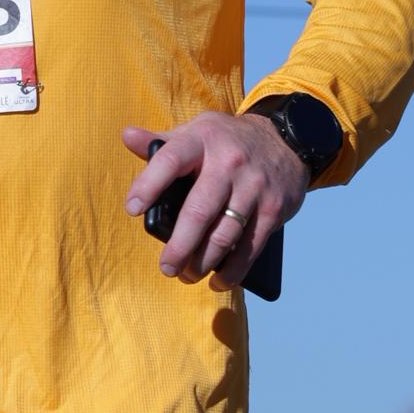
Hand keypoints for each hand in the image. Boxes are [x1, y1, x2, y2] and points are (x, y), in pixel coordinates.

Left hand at [121, 112, 309, 286]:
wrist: (287, 139)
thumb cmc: (226, 142)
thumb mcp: (196, 132)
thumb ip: (160, 142)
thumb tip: (126, 136)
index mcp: (202, 140)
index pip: (170, 160)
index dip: (149, 184)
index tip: (133, 209)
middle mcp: (228, 162)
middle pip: (199, 210)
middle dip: (180, 245)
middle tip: (166, 267)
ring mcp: (253, 186)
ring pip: (224, 234)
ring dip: (203, 262)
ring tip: (187, 275)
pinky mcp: (273, 208)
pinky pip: (250, 246)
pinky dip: (233, 270)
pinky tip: (218, 280)